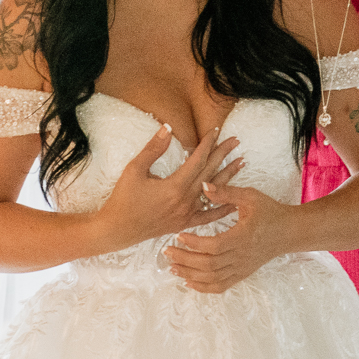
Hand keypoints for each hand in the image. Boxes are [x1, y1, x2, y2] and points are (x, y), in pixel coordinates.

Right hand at [94, 126, 243, 251]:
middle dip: (223, 155)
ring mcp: (187, 214)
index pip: (197, 160)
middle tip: (236, 141)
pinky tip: (234, 202)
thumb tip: (167, 128)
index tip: (216, 130)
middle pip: (209, 173)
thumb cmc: (123, 199)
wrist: (117, 229)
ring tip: (241, 163)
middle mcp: (185, 201)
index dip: (207, 143)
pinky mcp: (185, 223)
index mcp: (175, 186)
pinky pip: (209, 216)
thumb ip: (153, 149)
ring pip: (213, 192)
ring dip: (228, 176)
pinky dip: (223, 208)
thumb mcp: (134, 170)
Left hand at [164, 182, 296, 292]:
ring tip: (172, 267)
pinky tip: (189, 282)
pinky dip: (203, 287)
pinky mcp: (242, 274)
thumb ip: (226, 193)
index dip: (195, 243)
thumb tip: (204, 185)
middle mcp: (241, 256)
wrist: (289, 232)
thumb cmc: (270, 212)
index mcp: (243, 237)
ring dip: (190, 274)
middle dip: (185, 260)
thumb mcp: (250, 196)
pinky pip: (221, 286)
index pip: (214, 246)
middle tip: (167, 251)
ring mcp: (242, 268)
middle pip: (209, 265)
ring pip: (212, 278)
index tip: (179, 235)